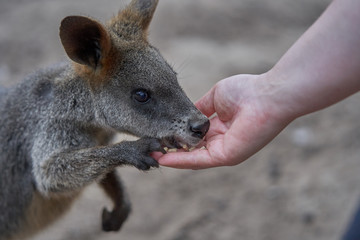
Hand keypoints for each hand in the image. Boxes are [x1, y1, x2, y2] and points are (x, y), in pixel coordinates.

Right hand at [155, 73, 292, 168]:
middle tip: (150, 148)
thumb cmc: (246, 91)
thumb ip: (200, 108)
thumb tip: (186, 113)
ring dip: (171, 157)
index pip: (194, 135)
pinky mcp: (226, 156)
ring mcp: (223, 150)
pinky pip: (198, 160)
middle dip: (171, 149)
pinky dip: (180, 161)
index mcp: (220, 126)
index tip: (160, 134)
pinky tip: (163, 159)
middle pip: (191, 149)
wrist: (268, 96)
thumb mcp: (216, 97)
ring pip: (192, 157)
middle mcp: (221, 140)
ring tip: (151, 154)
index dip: (177, 135)